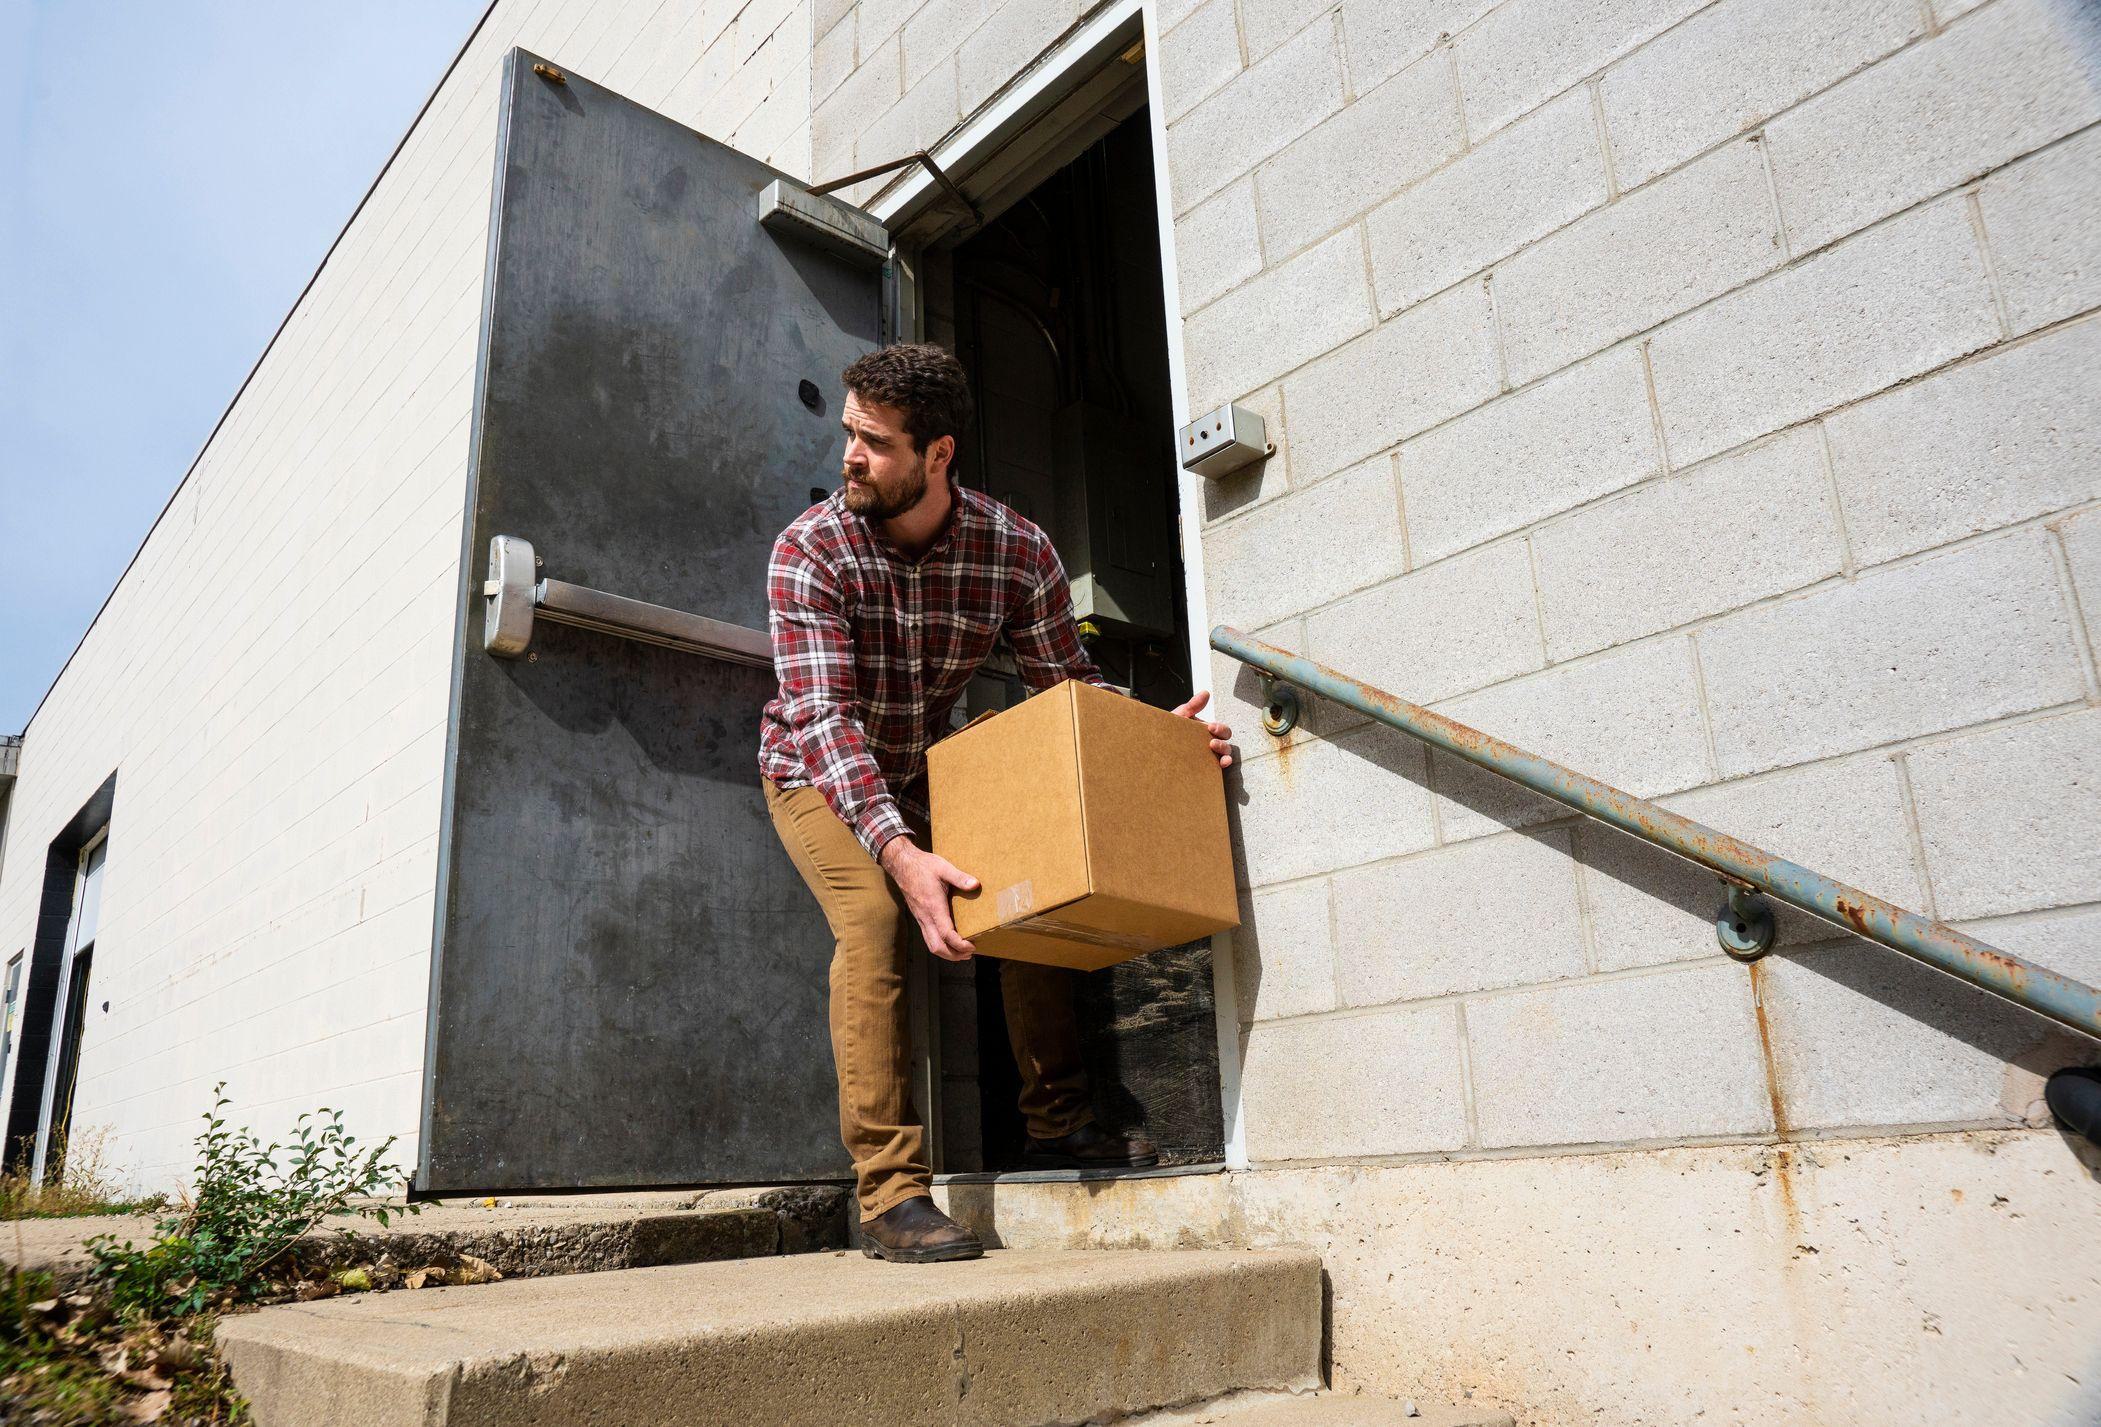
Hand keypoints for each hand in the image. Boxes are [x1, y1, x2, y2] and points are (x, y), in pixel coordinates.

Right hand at [880, 836, 978, 960]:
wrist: (902, 864)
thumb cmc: (923, 865)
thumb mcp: (943, 868)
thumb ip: (959, 877)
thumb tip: (975, 884)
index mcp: (933, 906)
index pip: (946, 934)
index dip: (960, 944)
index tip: (973, 945)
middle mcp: (925, 916)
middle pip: (937, 947)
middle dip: (954, 955)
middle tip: (970, 953)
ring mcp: (921, 918)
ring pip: (931, 945)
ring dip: (947, 953)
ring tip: (962, 952)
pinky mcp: (919, 917)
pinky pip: (928, 937)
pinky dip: (940, 945)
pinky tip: (949, 941)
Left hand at [1172, 690, 1234, 768]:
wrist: (1153, 748)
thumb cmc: (1167, 731)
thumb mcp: (1179, 716)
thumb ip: (1192, 705)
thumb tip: (1206, 693)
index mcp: (1206, 732)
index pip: (1222, 730)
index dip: (1221, 728)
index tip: (1210, 727)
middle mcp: (1210, 744)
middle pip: (1226, 743)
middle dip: (1223, 742)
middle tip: (1212, 742)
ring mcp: (1208, 757)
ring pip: (1226, 756)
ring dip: (1224, 753)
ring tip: (1213, 750)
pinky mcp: (1204, 769)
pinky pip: (1218, 769)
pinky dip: (1224, 765)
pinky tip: (1220, 765)